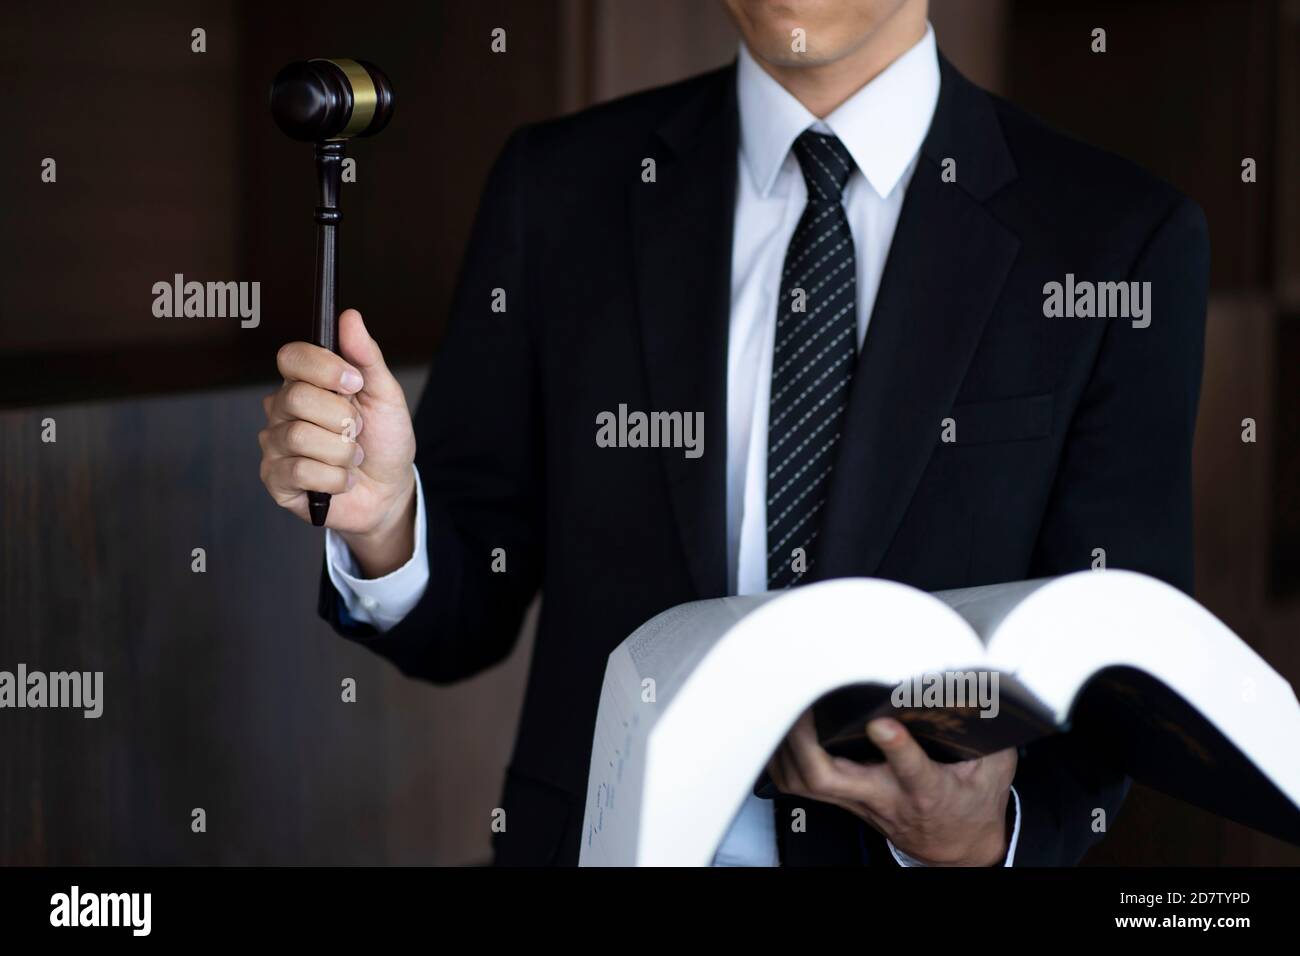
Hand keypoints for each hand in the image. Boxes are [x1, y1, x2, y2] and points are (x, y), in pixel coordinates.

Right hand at [259, 309, 416, 575]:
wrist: (389, 491)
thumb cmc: (383, 441)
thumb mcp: (385, 394)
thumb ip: (366, 356)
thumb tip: (349, 317)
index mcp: (305, 383)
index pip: (290, 357)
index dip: (323, 368)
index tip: (354, 383)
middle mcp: (283, 410)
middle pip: (297, 397)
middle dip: (342, 418)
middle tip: (357, 430)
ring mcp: (275, 445)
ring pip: (300, 437)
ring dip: (342, 452)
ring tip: (352, 457)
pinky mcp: (276, 480)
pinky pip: (300, 472)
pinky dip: (335, 479)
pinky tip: (343, 480)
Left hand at [767, 711, 1016, 865]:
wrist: (956, 846)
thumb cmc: (971, 801)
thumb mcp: (995, 768)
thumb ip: (988, 731)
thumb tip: (977, 687)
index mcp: (927, 790)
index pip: (910, 772)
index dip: (895, 748)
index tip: (882, 722)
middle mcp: (884, 798)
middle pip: (830, 781)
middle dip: (806, 742)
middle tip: (800, 703)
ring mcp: (858, 801)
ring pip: (805, 783)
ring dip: (786, 746)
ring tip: (782, 706)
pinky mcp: (843, 800)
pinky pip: (798, 783)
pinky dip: (782, 757)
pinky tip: (777, 731)